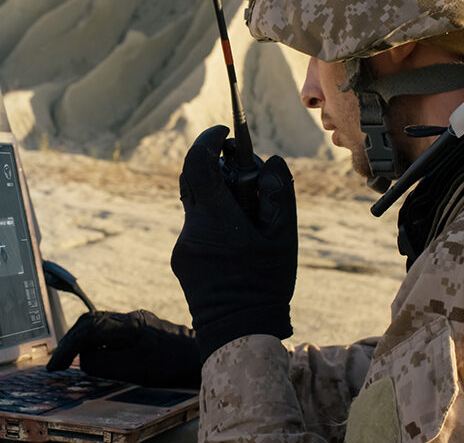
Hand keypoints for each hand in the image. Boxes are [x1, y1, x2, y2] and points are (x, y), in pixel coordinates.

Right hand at [46, 310, 200, 388]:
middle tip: (57, 364)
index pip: (90, 329)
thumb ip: (105, 362)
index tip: (55, 366)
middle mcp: (131, 318)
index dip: (68, 347)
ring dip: (82, 342)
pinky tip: (93, 358)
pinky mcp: (140, 329)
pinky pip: (110, 332)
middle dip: (70, 342)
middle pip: (91, 322)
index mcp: (130, 324)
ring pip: (99, 326)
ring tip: (69, 361)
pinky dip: (95, 343)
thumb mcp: (135, 370)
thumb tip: (84, 358)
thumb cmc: (173, 365)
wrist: (201, 357)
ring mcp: (136, 321)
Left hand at [171, 125, 297, 361]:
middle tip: (240, 170)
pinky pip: (195, 226)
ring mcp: (182, 244)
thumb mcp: (284, 238)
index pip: (197, 164)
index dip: (207, 140)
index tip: (223, 132)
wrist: (237, 330)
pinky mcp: (179, 258)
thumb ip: (279, 192)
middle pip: (193, 180)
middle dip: (214, 166)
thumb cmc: (265, 284)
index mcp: (217, 219)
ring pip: (196, 204)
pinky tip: (235, 240)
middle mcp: (193, 228)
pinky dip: (213, 220)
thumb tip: (269, 160)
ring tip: (247, 215)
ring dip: (217, 197)